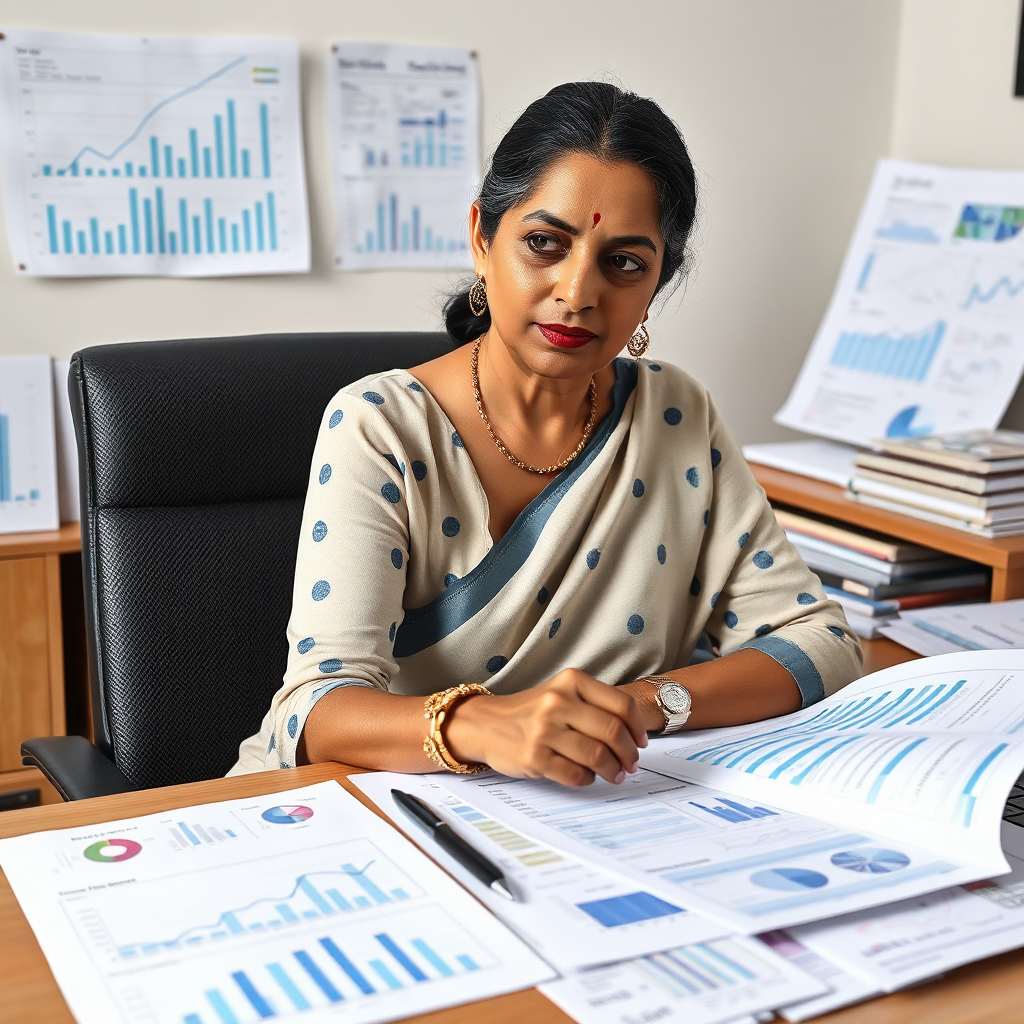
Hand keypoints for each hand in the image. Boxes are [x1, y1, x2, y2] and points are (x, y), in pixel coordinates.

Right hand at [445, 668, 648, 786]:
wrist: (486, 723)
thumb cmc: (532, 710)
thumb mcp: (562, 692)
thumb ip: (594, 705)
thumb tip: (634, 736)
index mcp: (571, 681)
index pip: (621, 705)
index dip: (639, 728)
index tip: (642, 742)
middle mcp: (558, 702)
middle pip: (613, 731)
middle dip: (629, 754)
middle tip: (631, 764)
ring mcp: (544, 730)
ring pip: (597, 756)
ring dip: (613, 770)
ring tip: (614, 775)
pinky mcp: (534, 757)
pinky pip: (576, 774)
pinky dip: (588, 779)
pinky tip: (588, 776)